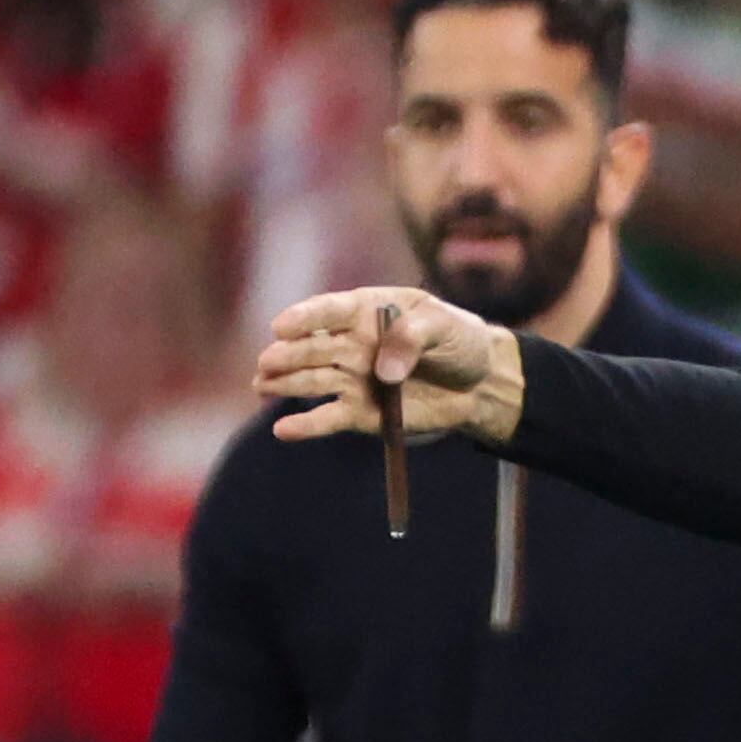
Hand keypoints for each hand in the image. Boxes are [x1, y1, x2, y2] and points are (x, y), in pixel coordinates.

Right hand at [254, 287, 520, 442]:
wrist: (479, 382)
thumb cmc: (459, 340)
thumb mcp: (444, 326)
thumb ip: (412, 338)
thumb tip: (383, 372)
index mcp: (366, 311)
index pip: (328, 311)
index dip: (304, 317)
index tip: (282, 326)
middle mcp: (350, 344)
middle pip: (312, 348)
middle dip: (288, 355)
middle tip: (268, 363)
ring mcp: (352, 378)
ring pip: (312, 380)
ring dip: (285, 383)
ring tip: (262, 385)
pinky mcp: (360, 412)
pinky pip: (328, 418)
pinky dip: (306, 425)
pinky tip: (283, 430)